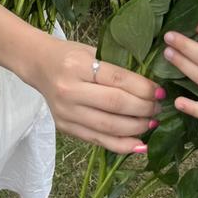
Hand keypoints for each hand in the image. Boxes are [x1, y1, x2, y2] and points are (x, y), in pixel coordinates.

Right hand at [30, 38, 161, 153]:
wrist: (38, 64)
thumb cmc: (69, 54)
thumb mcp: (91, 51)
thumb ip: (115, 69)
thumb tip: (149, 88)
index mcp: (78, 65)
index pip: (118, 80)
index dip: (143, 88)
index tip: (160, 91)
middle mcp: (70, 90)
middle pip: (116, 105)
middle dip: (143, 108)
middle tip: (158, 107)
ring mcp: (67, 112)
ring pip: (109, 127)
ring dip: (137, 127)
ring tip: (151, 122)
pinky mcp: (66, 128)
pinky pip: (99, 141)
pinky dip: (122, 145)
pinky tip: (140, 143)